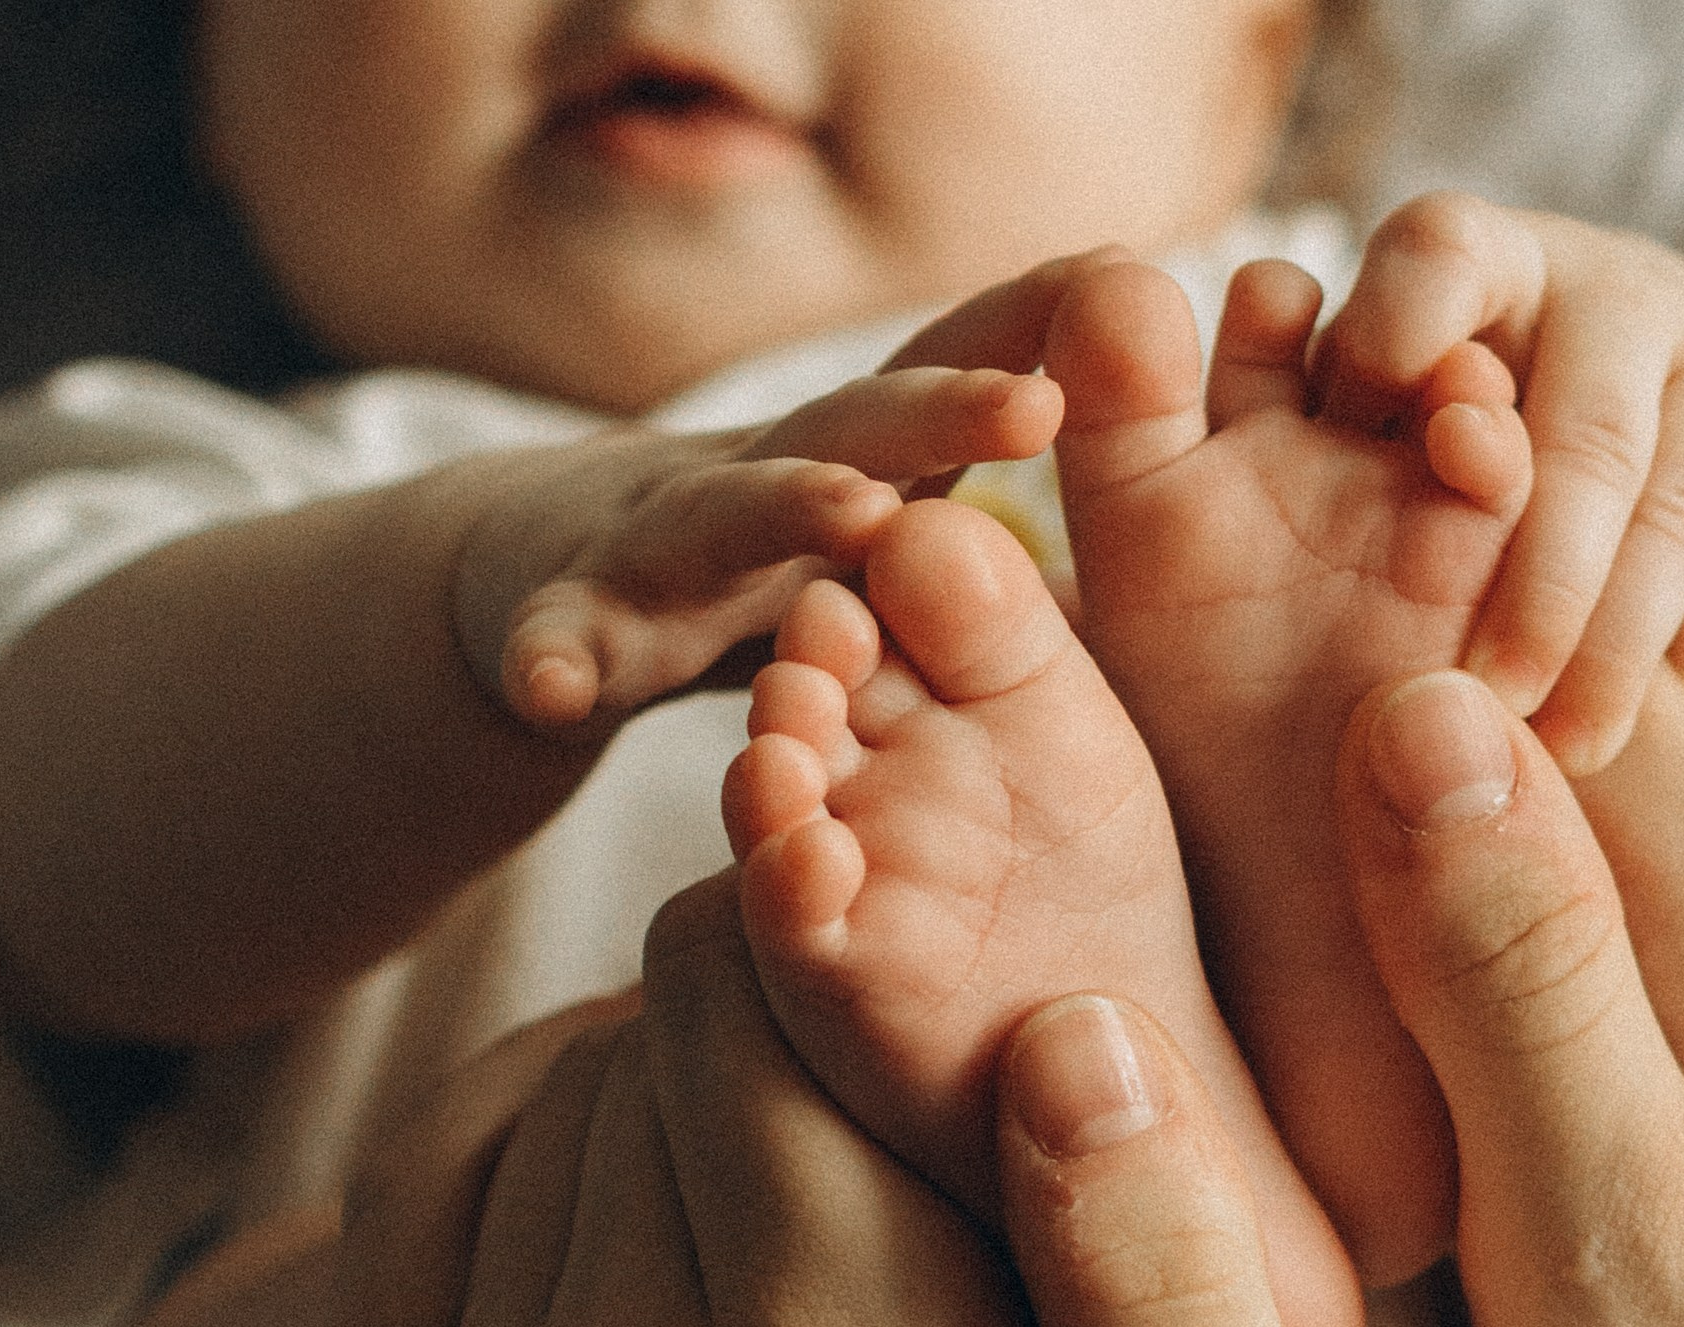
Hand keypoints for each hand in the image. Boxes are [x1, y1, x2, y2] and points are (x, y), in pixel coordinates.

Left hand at [325, 871, 1377, 1326]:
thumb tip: (1073, 1034)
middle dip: (779, 1004)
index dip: (847, 921)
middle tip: (892, 1055)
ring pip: (564, 1098)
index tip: (927, 941)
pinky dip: (542, 1131)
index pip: (761, 977)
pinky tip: (668, 1177)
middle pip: (663, 1028)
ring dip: (675, 1083)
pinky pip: (433, 1187)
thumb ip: (1177, 1300)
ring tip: (814, 1156)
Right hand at [449, 253, 1123, 731]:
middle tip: (1040, 401)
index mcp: (845, 462)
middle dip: (945, 409)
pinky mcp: (570, 621)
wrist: (544, 580)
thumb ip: (976, 513)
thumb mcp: (871, 534)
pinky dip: (555, 655)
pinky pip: (560, 639)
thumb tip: (1139, 478)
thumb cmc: (751, 567)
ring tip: (854, 510)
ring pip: (720, 518)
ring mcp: (654, 540)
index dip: (1029, 339)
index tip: (1127, 281)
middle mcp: (757, 474)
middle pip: (856, 429)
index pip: (944, 385)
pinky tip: (554, 687)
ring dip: (786, 504)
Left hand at [1317, 192, 1683, 770]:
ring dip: (1619, 642)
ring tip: (1570, 750)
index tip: (1380, 405)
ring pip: (1677, 505)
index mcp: (1471, 266)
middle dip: (1536, 587)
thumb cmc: (1442, 443)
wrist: (1634, 432)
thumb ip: (1313, 424)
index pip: (1441, 254)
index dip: (1412, 321)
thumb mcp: (1362, 420)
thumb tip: (1269, 430)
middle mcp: (1604, 287)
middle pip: (1582, 436)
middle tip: (1488, 700)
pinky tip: (1667, 694)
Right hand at [1332, 640, 1683, 1326]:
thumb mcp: (1602, 1253)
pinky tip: (1605, 936)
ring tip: (1499, 959)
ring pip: (1652, 654)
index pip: (1501, 648)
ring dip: (1548, 755)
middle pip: (1578, 635)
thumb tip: (1414, 712)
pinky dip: (1642, 776)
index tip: (1326, 888)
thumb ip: (1508, 979)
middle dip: (1454, 739)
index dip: (1368, 727)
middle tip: (1397, 952)